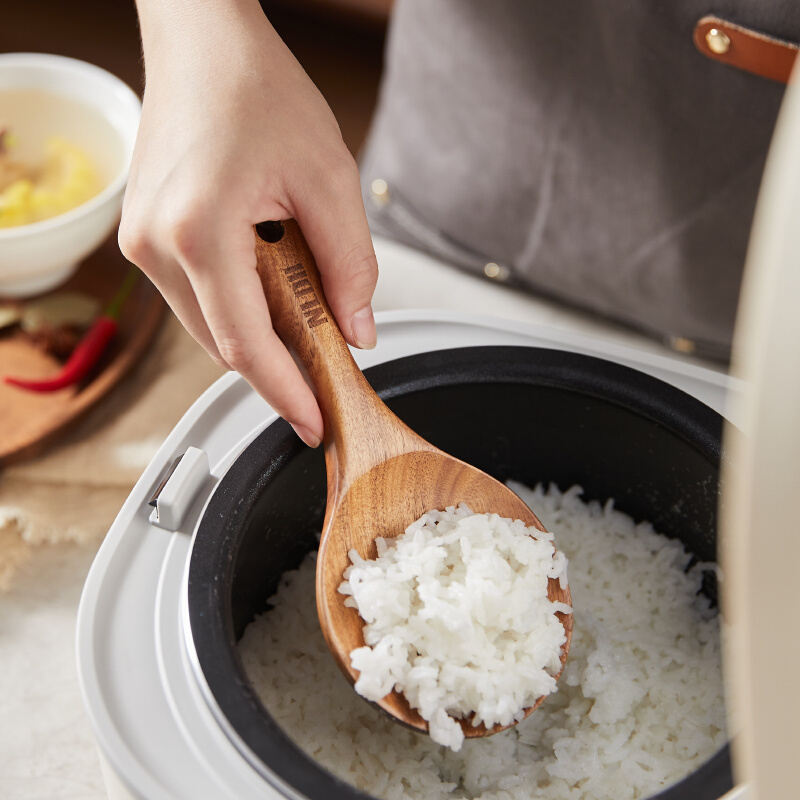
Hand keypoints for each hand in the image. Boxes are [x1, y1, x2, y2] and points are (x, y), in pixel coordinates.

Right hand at [119, 0, 377, 446]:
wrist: (203, 45)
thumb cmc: (257, 91)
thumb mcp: (329, 179)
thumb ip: (350, 265)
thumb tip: (357, 330)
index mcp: (200, 230)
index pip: (247, 346)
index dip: (287, 394)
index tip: (315, 423)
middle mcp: (157, 244)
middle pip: (226, 345)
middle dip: (280, 369)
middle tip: (328, 374)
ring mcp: (143, 244)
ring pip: (209, 328)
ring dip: (260, 337)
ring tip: (306, 319)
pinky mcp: (147, 238)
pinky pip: (197, 300)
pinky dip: (238, 310)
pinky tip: (271, 293)